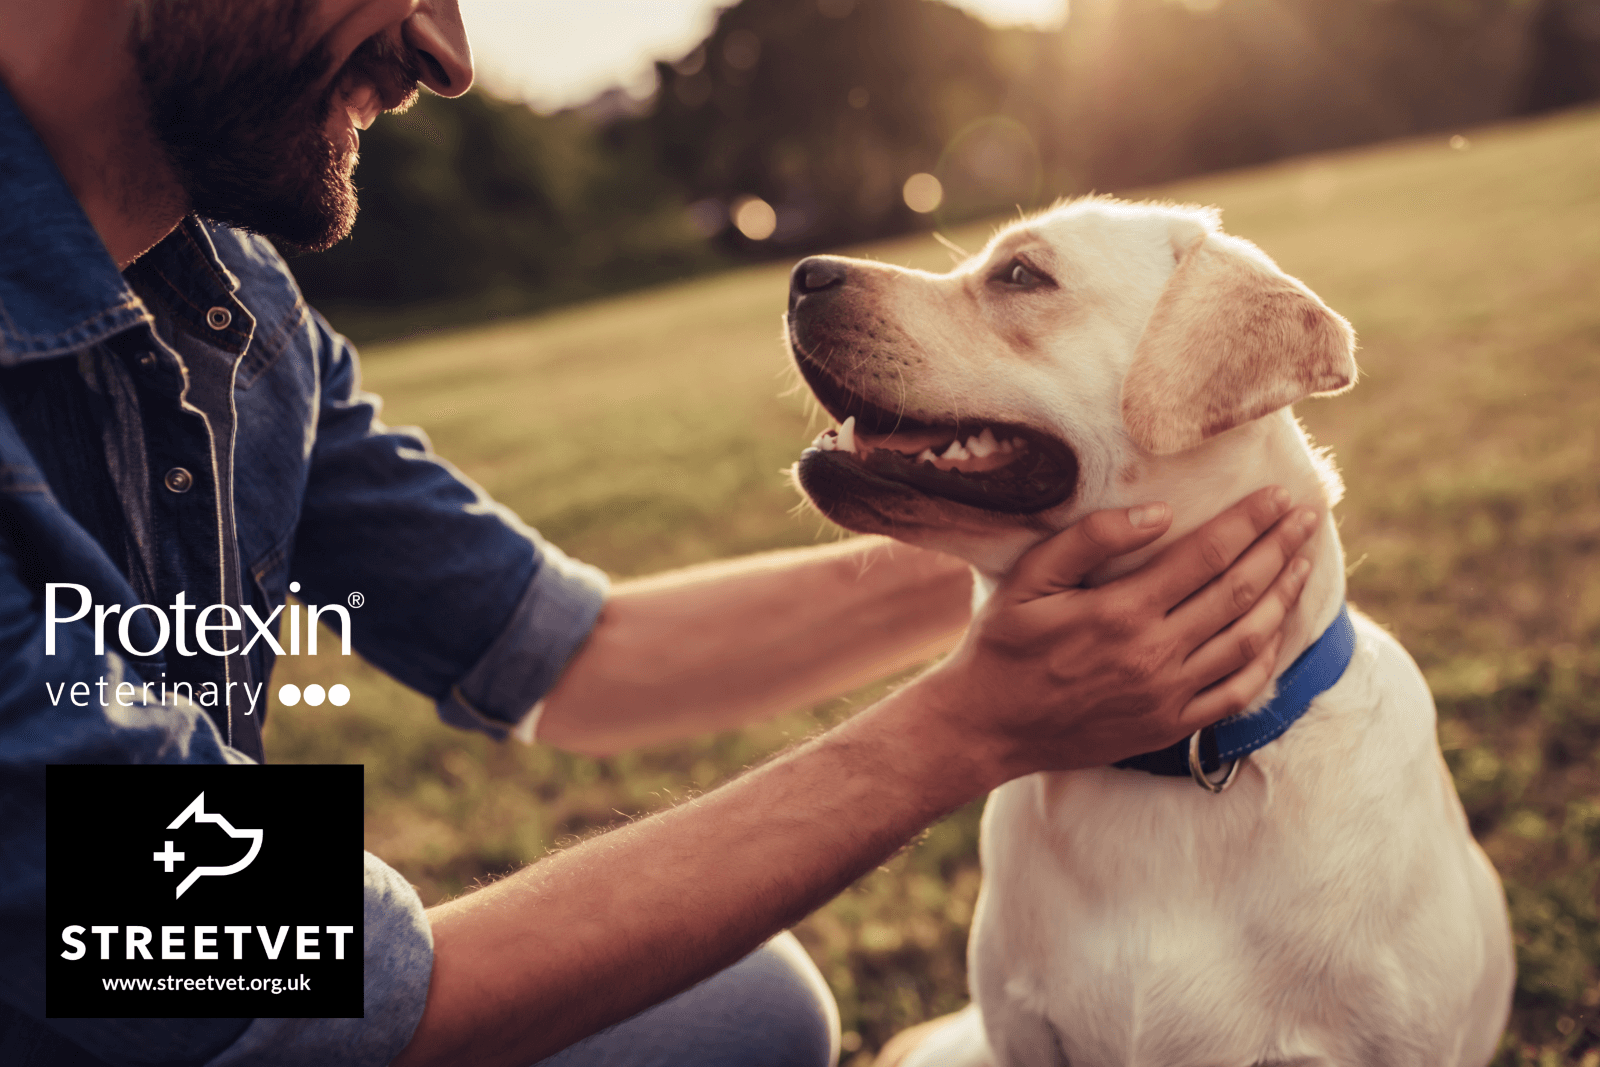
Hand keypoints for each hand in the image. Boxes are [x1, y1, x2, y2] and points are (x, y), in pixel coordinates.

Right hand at [920, 486, 1317, 783]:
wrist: (987, 727)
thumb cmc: (1003, 645)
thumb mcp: (1029, 580)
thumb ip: (1090, 539)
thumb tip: (1159, 513)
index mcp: (1120, 612)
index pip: (1206, 556)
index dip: (1249, 522)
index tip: (1278, 497)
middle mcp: (1153, 654)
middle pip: (1239, 592)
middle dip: (1279, 549)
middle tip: (1307, 517)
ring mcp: (1167, 695)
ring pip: (1248, 640)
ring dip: (1283, 597)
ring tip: (1303, 562)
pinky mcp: (1170, 726)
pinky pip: (1237, 692)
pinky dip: (1266, 658)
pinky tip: (1277, 630)